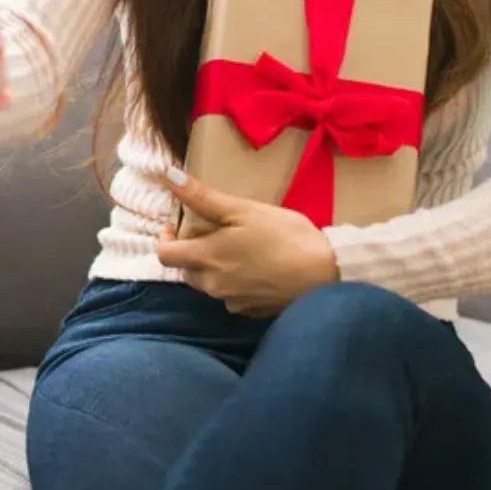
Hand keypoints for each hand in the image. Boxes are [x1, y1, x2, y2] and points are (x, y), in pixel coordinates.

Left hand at [154, 168, 339, 316]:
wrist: (326, 275)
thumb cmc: (284, 236)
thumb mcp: (244, 210)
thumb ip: (203, 197)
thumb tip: (170, 176)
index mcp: (207, 259)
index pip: (165, 255)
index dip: (164, 238)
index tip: (176, 225)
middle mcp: (213, 286)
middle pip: (187, 272)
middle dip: (191, 253)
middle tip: (213, 234)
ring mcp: (233, 302)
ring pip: (210, 286)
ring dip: (214, 269)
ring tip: (238, 249)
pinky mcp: (253, 313)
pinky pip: (233, 297)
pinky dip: (236, 284)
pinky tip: (258, 269)